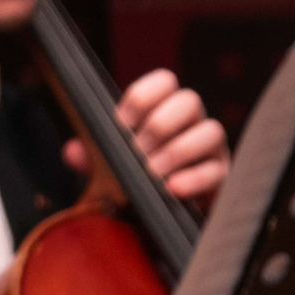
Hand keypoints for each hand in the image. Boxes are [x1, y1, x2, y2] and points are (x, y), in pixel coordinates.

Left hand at [63, 68, 229, 206]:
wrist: (166, 213)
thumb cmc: (139, 178)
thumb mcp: (113, 165)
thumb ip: (93, 156)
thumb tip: (73, 151)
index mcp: (166, 109)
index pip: (164, 81)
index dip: (142, 96)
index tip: (120, 122)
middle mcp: (193, 122)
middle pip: (189, 101)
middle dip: (159, 125)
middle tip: (136, 151)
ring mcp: (212, 148)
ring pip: (211, 131)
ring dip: (177, 151)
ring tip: (152, 171)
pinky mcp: (222, 176)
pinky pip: (217, 171)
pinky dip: (193, 179)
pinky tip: (172, 188)